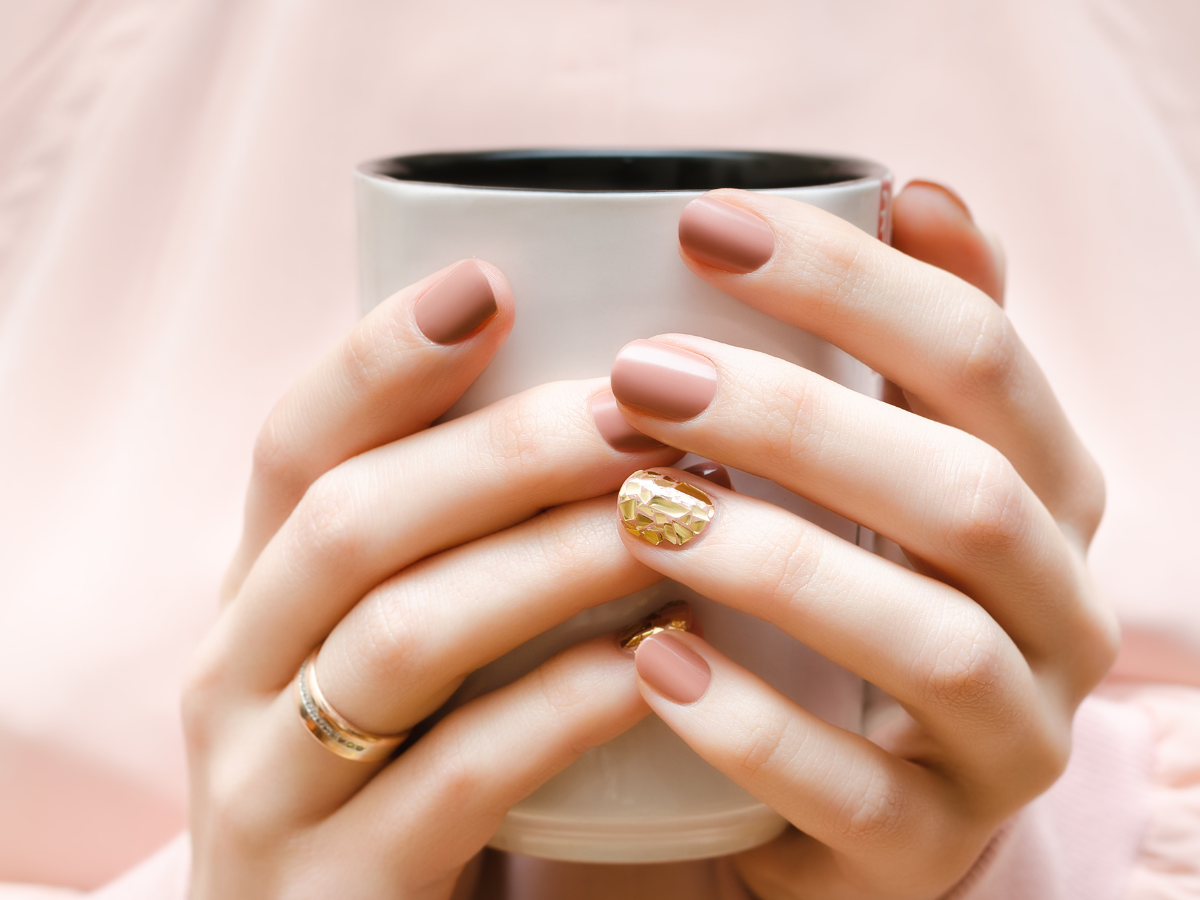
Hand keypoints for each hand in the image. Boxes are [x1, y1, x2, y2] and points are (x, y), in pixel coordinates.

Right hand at [183, 261, 680, 897]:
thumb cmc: (391, 768)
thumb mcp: (392, 643)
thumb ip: (447, 545)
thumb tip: (588, 401)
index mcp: (255, 595)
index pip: (292, 444)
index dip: (382, 356)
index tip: (491, 281)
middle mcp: (235, 674)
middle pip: (351, 522)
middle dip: (499, 452)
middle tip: (634, 409)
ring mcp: (270, 787)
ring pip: (402, 637)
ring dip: (547, 562)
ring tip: (667, 515)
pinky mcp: (335, 890)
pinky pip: (455, 779)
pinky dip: (561, 707)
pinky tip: (651, 664)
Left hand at [608, 183, 1114, 898]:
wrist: (835, 793)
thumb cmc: (845, 594)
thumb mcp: (883, 465)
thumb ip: (906, 349)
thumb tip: (919, 190)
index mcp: (1047, 490)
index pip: (979, 356)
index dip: (850, 280)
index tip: (702, 225)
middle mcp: (1059, 609)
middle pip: (967, 493)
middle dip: (797, 420)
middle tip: (640, 374)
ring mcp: (1013, 739)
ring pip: (932, 642)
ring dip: (780, 564)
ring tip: (638, 511)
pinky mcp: (934, 844)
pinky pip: (859, 794)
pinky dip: (754, 726)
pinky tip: (648, 661)